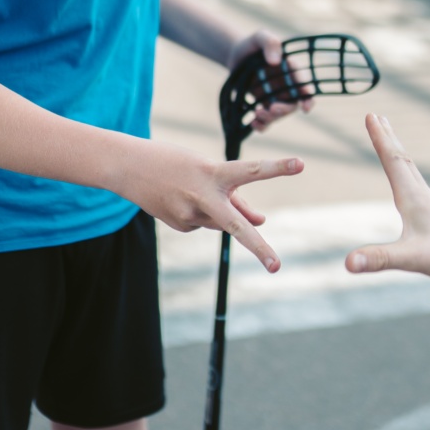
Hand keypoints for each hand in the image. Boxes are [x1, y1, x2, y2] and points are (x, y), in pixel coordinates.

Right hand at [125, 138, 302, 271]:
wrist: (128, 168)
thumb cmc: (174, 162)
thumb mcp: (207, 168)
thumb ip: (236, 196)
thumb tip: (261, 222)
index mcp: (212, 173)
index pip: (250, 169)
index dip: (277, 166)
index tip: (301, 163)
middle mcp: (202, 197)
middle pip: (235, 225)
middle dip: (258, 248)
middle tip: (277, 267)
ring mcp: (189, 215)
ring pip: (219, 221)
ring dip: (215, 210)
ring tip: (188, 188)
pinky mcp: (180, 225)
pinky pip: (202, 223)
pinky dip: (198, 213)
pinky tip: (178, 199)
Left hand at [228, 29, 315, 131]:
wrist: (236, 55)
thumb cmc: (252, 44)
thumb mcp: (260, 37)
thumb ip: (270, 43)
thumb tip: (275, 60)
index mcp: (292, 70)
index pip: (304, 86)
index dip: (308, 98)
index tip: (305, 108)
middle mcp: (287, 86)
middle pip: (293, 104)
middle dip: (285, 110)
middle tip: (271, 109)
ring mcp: (276, 97)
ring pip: (280, 114)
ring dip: (271, 118)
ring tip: (257, 115)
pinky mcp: (264, 105)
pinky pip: (267, 120)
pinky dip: (262, 125)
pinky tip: (253, 123)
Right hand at [345, 114, 429, 281]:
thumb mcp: (412, 259)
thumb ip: (379, 259)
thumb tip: (348, 262)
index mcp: (413, 198)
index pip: (393, 160)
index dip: (379, 137)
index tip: (370, 114)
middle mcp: (423, 196)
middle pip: (402, 159)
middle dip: (387, 137)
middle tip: (377, 115)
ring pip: (411, 171)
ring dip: (398, 153)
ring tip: (391, 142)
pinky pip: (417, 187)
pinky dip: (408, 175)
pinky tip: (409, 186)